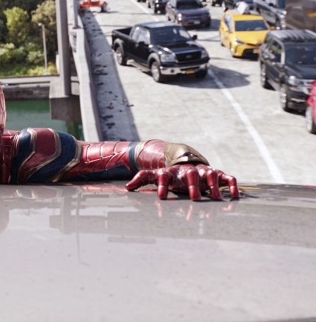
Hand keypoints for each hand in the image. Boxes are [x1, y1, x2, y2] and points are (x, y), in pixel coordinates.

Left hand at [125, 164, 239, 200]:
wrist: (188, 163)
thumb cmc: (172, 175)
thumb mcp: (156, 175)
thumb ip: (142, 179)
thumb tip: (127, 187)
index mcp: (172, 172)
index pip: (165, 176)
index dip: (162, 186)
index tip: (161, 197)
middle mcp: (189, 171)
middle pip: (192, 175)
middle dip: (193, 186)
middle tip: (194, 199)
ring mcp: (205, 172)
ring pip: (211, 175)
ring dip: (214, 186)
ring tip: (215, 198)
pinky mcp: (218, 174)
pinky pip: (228, 178)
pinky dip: (232, 185)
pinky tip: (234, 196)